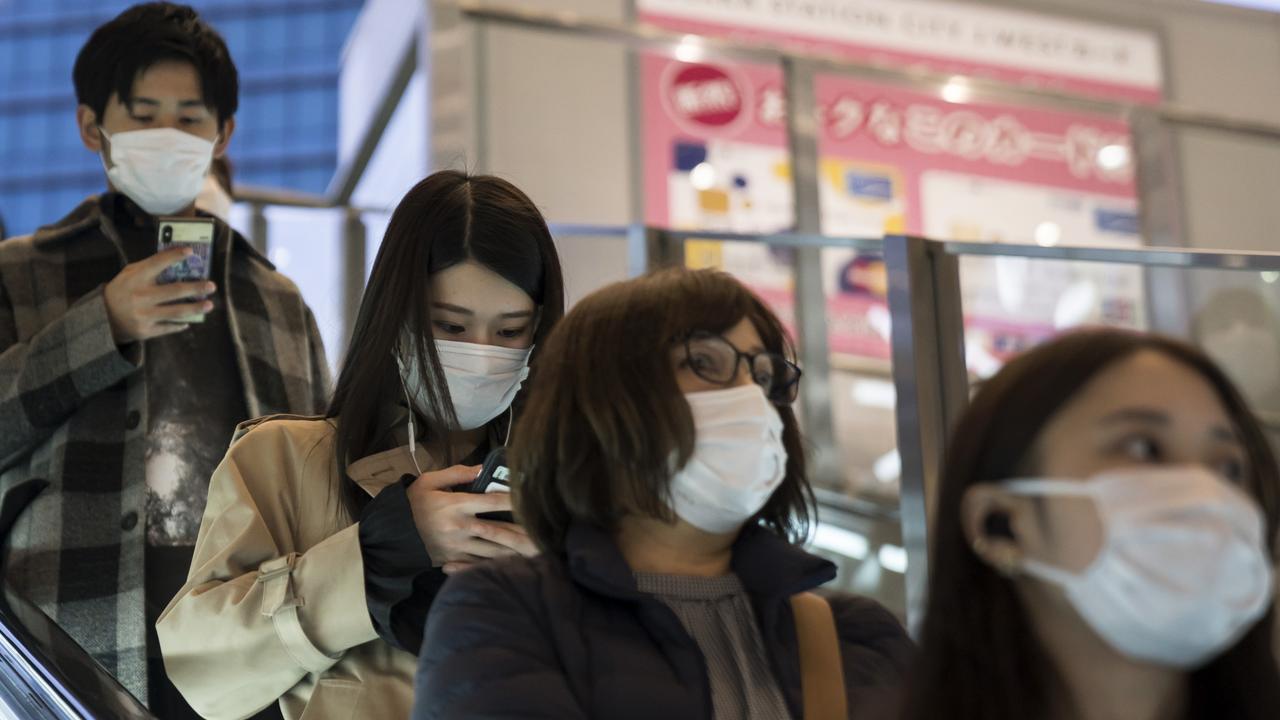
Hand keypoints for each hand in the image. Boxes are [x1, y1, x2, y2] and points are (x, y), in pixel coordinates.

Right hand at [104, 247, 215, 343]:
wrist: (103, 317)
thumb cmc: (123, 290)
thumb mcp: (129, 274)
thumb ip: (149, 267)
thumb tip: (177, 257)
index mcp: (135, 278)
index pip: (157, 263)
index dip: (173, 257)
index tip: (190, 252)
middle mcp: (140, 296)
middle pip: (174, 291)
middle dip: (195, 288)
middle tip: (212, 285)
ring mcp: (143, 315)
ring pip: (175, 312)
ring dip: (195, 308)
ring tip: (209, 305)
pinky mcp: (145, 331)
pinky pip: (169, 327)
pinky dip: (181, 324)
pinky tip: (190, 320)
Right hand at [406, 465, 538, 572]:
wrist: (393, 532)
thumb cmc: (413, 503)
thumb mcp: (429, 481)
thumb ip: (457, 473)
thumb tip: (483, 470)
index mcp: (456, 505)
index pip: (492, 502)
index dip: (514, 500)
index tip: (531, 498)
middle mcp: (460, 527)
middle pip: (498, 531)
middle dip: (523, 534)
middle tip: (545, 534)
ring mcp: (458, 547)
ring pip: (493, 551)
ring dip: (516, 552)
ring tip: (536, 551)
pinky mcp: (454, 560)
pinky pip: (480, 565)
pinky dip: (498, 565)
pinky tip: (514, 566)